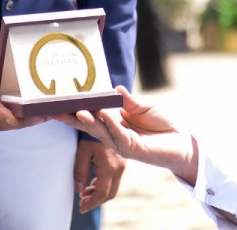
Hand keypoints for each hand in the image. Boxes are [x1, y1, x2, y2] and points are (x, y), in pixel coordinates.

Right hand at [0, 59, 44, 130]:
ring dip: (22, 124)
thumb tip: (11, 63)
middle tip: (42, 115)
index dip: (0, 112)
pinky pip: (1, 126)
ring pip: (2, 126)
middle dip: (21, 121)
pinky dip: (17, 124)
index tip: (14, 117)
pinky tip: (33, 118)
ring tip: (43, 117)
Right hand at [58, 86, 198, 184]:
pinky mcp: (132, 148)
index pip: (91, 114)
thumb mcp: (144, 106)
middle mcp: (113, 133)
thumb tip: (115, 89)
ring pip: (101, 131)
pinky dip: (111, 123)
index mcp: (114, 122)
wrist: (180, 140)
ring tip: (78, 111)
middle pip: (89, 125)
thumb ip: (128, 100)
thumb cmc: (161, 122)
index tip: (58, 101)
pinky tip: (104, 114)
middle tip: (55, 109)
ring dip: (90, 121)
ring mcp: (121, 142)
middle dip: (73, 117)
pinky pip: (119, 134)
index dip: (75, 108)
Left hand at [73, 139, 124, 212]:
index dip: (91, 203)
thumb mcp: (82, 151)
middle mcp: (119, 167)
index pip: (102, 192)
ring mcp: (122, 164)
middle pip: (109, 193)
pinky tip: (93, 183)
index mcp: (110, 166)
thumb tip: (78, 189)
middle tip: (82, 203)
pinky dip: (104, 184)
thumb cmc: (90, 132)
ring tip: (84, 193)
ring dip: (99, 193)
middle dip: (95, 201)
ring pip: (113, 187)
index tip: (81, 207)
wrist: (104, 115)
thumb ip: (80, 171)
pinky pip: (114, 179)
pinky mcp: (122, 161)